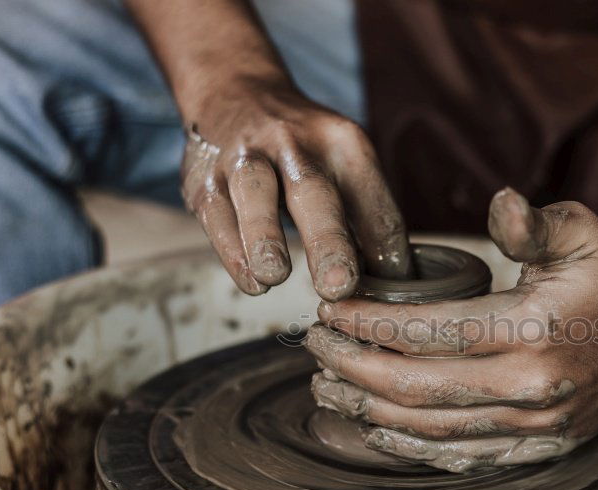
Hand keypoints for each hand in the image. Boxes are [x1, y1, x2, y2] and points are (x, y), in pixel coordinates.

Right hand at [181, 85, 411, 298]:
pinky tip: (253, 282)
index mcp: (344, 144)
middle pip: (316, 194)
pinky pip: (217, 215)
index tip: (391, 290)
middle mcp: (295, 144)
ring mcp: (246, 157)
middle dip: (328, 242)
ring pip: (255, 193)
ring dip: (265, 237)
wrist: (234, 92)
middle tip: (338, 286)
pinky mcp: (205, 178)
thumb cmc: (303, 150)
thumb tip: (393, 282)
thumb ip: (366, 220)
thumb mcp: (343, 164)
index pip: (373, 202)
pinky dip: (233, 251)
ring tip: (275, 277)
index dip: (386, 251)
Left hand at [303, 188, 597, 471]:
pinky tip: (378, 430)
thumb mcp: (580, 228)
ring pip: (430, 430)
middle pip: (414, 388)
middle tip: (313, 345)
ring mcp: (537, 425)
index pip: (426, 332)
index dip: (368, 322)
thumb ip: (531, 221)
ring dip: (368, 411)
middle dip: (351, 367)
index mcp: (533, 328)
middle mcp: (531, 387)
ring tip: (328, 387)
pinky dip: (413, 447)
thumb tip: (498, 205)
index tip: (330, 308)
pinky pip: (465, 458)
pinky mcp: (542, 447)